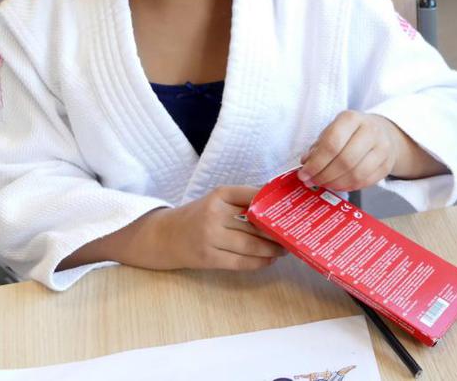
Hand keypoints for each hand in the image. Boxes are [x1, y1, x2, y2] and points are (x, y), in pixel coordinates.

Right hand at [146, 186, 286, 269]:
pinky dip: (258, 262)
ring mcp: (210, 237)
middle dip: (278, 232)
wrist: (163, 236)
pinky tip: (269, 260)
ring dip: (272, 249)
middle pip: (256, 224)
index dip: (275, 204)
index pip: (254, 195)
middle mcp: (215, 214)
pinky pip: (240, 262)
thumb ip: (243, 200)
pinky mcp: (208, 257)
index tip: (292, 210)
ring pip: (250, 245)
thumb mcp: (217, 200)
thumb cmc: (198, 216)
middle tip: (293, 234)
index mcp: (220, 194)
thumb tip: (278, 201)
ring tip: (284, 249)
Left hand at [299, 111, 402, 191]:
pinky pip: (365, 181)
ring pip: (356, 174)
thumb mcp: (333, 131)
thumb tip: (307, 163)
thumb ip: (318, 147)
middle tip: (313, 181)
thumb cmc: (351, 133)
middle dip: (325, 175)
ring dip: (336, 183)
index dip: (316, 162)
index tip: (304, 173)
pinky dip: (349, 186)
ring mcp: (382, 148)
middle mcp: (370, 131)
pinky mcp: (387, 165)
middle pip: (345, 160)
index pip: (332, 143)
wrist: (382, 132)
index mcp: (352, 118)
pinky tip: (339, 184)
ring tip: (325, 183)